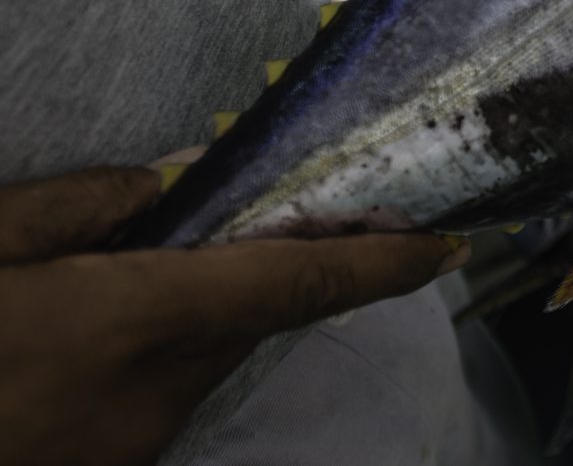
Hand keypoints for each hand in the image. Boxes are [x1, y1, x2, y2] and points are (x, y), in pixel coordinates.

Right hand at [0, 163, 465, 465]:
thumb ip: (82, 206)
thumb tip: (174, 175)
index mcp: (127, 325)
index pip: (294, 281)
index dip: (382, 260)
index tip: (451, 243)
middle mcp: (147, 401)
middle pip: (248, 317)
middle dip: (265, 264)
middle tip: (274, 205)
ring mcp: (122, 454)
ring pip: (199, 362)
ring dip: (193, 311)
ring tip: (123, 274)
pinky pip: (152, 401)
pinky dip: (149, 354)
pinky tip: (83, 333)